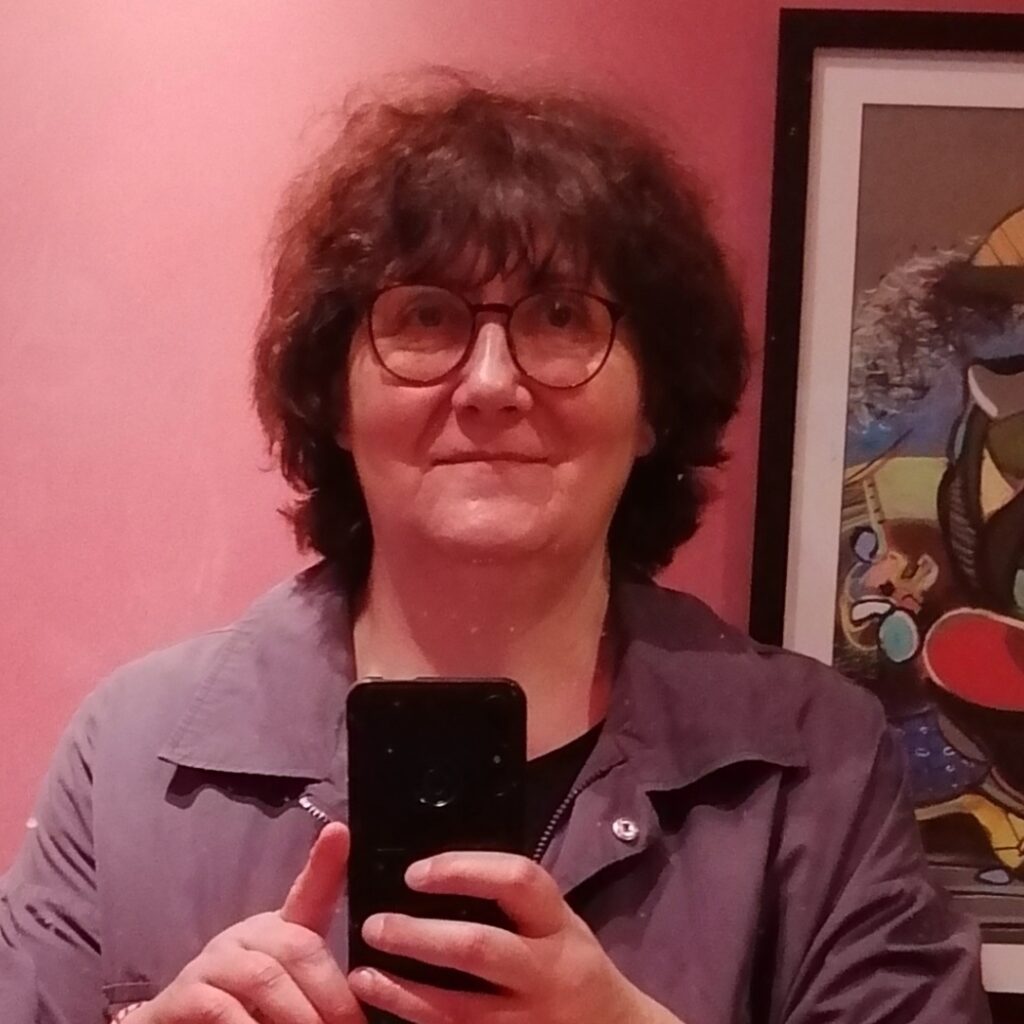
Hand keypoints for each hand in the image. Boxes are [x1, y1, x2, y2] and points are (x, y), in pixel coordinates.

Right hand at [136, 823, 365, 1023]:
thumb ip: (322, 983)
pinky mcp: (179, 998)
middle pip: (297, 945)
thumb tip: (359, 963)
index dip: (324, 865)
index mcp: (274, 933)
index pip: (306, 893)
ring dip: (298, 1015)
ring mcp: (209, 965)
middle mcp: (243, 938)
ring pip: (264, 977)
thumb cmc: (243, 1019)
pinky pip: (220, 1007)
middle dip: (331, 993)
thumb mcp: (289, 996)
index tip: (339, 831)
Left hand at [347, 851, 680, 1023]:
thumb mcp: (558, 928)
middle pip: (479, 947)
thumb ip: (515, 906)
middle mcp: (547, 973)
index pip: (518, 880)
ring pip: (457, 1010)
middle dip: (418, 935)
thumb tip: (438, 873)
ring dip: (401, 991)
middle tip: (374, 925)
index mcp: (559, 927)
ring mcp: (528, 1022)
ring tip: (362, 975)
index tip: (415, 872)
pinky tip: (385, 1012)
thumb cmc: (573, 969)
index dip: (462, 870)